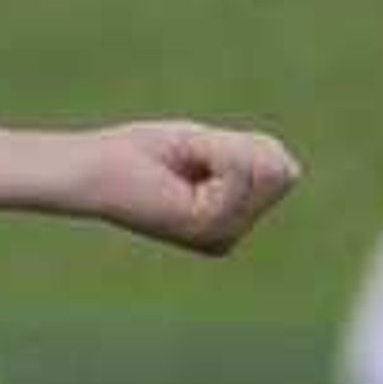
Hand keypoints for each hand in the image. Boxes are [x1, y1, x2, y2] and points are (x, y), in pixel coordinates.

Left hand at [66, 121, 301, 256]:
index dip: (245, 146)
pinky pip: (241, 169)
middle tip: (186, 159)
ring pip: (265, 169)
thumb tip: (288, 172)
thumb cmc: (141, 153)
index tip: (195, 157)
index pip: (283, 170)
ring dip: (221, 150)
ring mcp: (222, 236)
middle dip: (238, 148)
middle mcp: (230, 237)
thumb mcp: (210, 146)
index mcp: (230, 221)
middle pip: (281, 172)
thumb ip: (254, 158)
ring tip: (181, 166)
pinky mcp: (208, 226)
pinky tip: (179, 171)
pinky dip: (213, 153)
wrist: (94, 169)